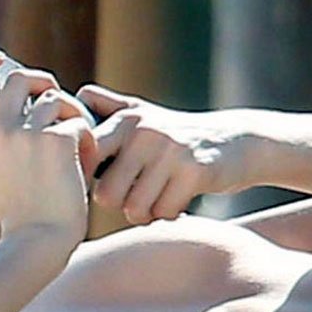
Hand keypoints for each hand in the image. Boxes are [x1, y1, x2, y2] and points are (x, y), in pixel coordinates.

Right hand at [0, 49, 96, 246]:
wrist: (37, 241)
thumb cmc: (24, 210)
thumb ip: (3, 133)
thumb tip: (27, 98)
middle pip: (21, 77)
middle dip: (43, 83)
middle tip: (56, 101)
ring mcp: (26, 133)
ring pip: (55, 98)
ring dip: (70, 116)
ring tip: (75, 145)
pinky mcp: (56, 141)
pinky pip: (77, 122)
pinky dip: (86, 140)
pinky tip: (84, 163)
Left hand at [79, 84, 250, 223]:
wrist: (237, 141)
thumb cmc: (179, 134)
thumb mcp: (143, 113)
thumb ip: (108, 107)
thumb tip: (74, 96)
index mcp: (126, 119)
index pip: (87, 159)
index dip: (88, 181)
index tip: (106, 184)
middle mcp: (144, 132)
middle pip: (106, 195)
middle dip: (119, 205)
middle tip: (136, 197)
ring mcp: (170, 151)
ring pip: (135, 209)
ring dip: (145, 214)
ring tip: (157, 199)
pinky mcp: (194, 171)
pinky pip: (164, 213)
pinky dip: (169, 215)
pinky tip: (178, 201)